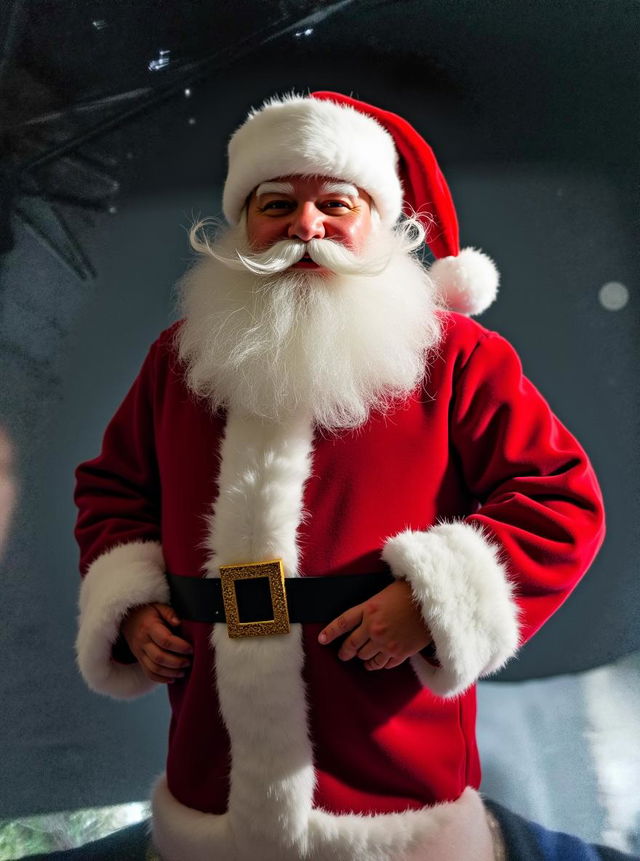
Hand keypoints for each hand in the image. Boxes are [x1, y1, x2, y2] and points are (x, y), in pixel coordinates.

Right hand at [121, 603, 192, 683]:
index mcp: (149, 627)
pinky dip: (161, 679)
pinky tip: (173, 678)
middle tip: (189, 662)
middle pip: (160, 657)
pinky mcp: (139, 660)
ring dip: (171, 672)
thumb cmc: (147, 612)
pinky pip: (148, 673)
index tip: (191, 649)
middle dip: (177, 662)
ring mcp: (139, 653)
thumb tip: (179, 622)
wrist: (127, 619)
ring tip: (184, 671)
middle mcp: (142, 642)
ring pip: (154, 668)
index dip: (180, 647)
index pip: (165, 640)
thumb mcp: (158, 606)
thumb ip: (170, 613)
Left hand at [317, 579, 431, 669]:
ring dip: (363, 658)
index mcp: (368, 609)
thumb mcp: (384, 594)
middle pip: (351, 645)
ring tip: (363, 659)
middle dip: (345, 652)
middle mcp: (374, 628)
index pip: (342, 623)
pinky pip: (383, 664)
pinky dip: (379, 664)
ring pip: (366, 657)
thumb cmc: (410, 593)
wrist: (434, 603)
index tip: (321, 640)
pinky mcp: (399, 653)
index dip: (330, 632)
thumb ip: (371, 607)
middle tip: (343, 655)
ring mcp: (386, 642)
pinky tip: (379, 662)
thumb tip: (363, 617)